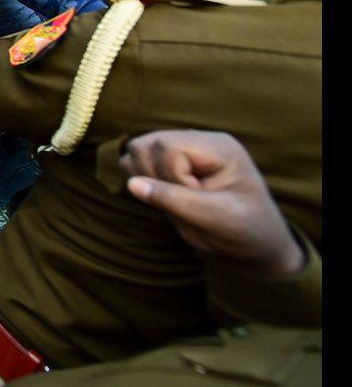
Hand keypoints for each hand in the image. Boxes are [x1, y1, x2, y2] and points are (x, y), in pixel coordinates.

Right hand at [121, 130, 304, 277]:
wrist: (254, 246)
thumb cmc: (245, 232)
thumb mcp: (216, 219)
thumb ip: (174, 200)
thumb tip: (132, 184)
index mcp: (219, 147)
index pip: (169, 148)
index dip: (173, 179)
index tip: (199, 202)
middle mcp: (199, 140)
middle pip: (148, 144)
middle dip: (156, 178)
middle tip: (186, 203)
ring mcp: (184, 149)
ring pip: (138, 150)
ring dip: (147, 179)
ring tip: (177, 200)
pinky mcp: (171, 161)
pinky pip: (137, 161)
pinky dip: (142, 180)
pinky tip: (167, 196)